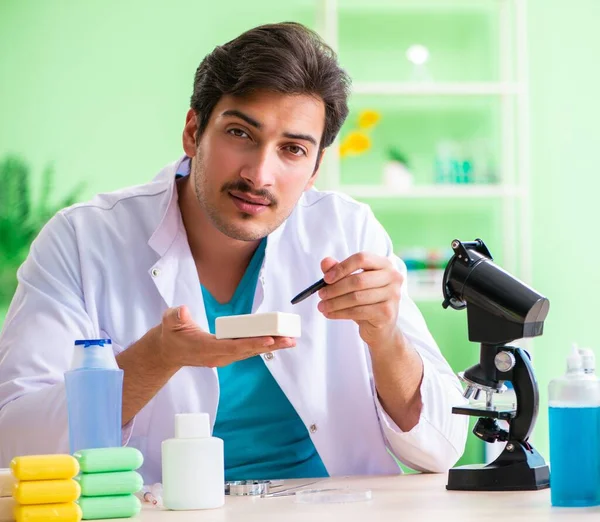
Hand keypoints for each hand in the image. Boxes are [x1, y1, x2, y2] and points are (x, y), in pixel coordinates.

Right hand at [158, 305, 295, 367]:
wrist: (169, 351)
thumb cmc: (171, 335)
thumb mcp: (169, 322)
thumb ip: (175, 316)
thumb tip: (182, 311)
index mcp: (207, 348)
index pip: (233, 346)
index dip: (252, 343)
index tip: (269, 339)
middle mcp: (220, 356)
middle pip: (248, 350)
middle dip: (270, 345)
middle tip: (289, 339)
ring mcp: (225, 356)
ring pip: (251, 351)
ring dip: (271, 346)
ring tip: (290, 341)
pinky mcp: (228, 354)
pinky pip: (249, 350)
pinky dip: (264, 345)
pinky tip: (278, 341)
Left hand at [317, 252, 402, 347]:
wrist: (381, 327)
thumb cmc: (365, 300)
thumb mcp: (351, 283)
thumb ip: (338, 270)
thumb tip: (325, 262)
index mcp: (384, 264)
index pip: (362, 258)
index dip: (342, 267)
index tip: (326, 278)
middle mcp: (393, 277)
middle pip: (358, 280)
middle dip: (335, 288)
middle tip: (320, 295)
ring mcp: (393, 295)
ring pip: (357, 297)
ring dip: (334, 303)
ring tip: (322, 306)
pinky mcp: (387, 313)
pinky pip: (358, 311)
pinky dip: (340, 313)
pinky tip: (330, 314)